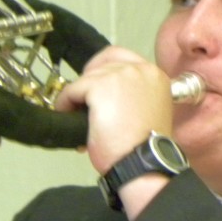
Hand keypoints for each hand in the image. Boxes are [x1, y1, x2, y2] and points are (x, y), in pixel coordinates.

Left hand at [53, 46, 175, 217]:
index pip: (122, 58)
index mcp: (155, 76)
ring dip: (78, 95)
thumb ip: (133, 96)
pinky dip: (66, 102)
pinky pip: (72, 89)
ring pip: (87, 77)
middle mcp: (140, 69)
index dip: (103, 70)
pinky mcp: (100, 86)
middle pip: (103, 63)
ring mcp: (120, 75)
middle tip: (83, 102)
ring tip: (75, 115)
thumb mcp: (147, 111)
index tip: (95, 87)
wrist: (142, 163)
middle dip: (90, 82)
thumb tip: (105, 96)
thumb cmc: (145, 147)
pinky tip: (67, 115)